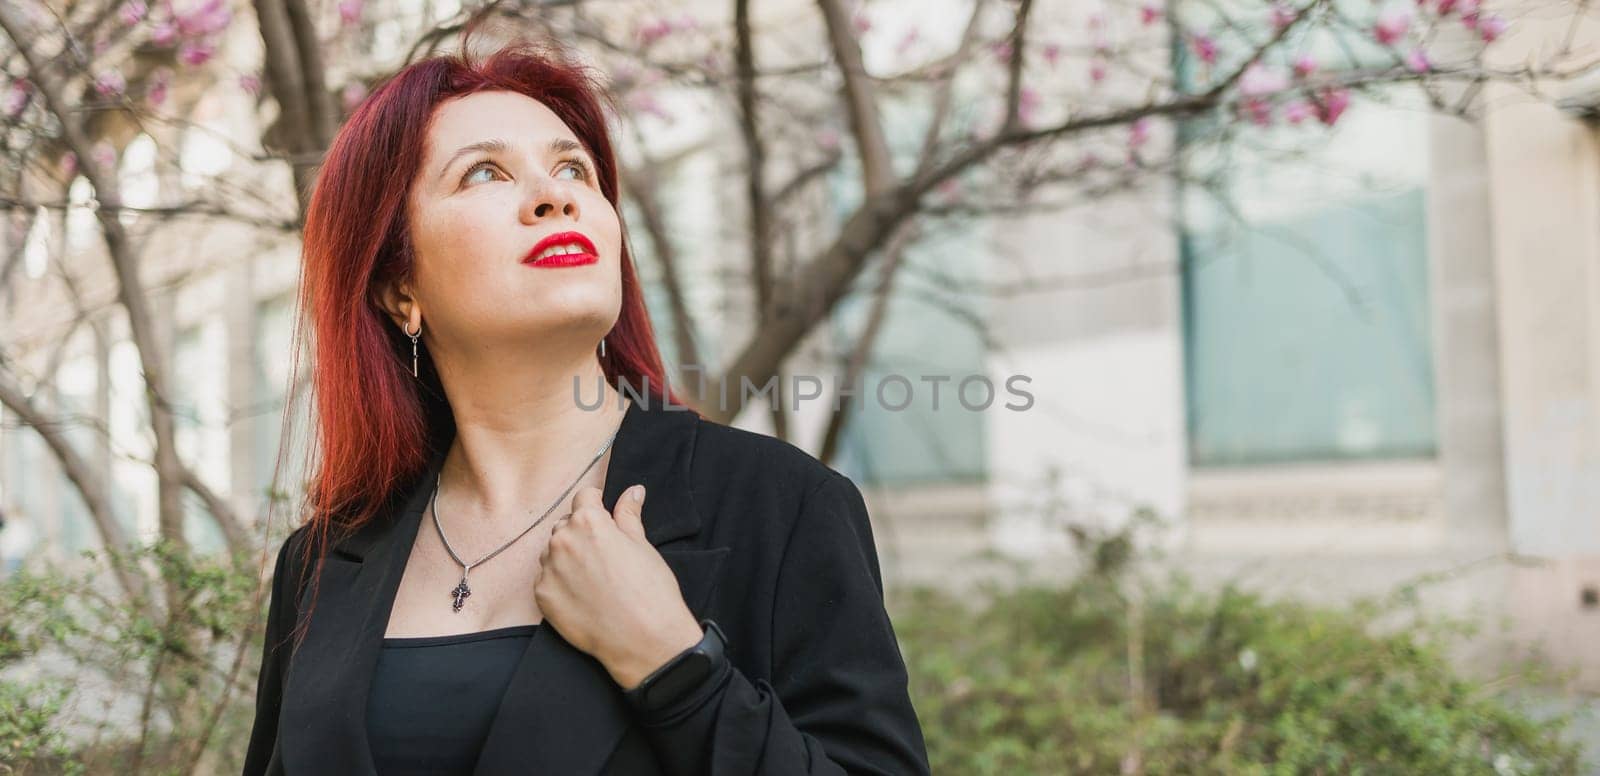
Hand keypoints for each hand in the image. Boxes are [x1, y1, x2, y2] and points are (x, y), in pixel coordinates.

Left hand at [535, 484, 704, 689]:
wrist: (643, 639)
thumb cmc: (650, 591)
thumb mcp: (643, 545)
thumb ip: (629, 515)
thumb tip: (632, 491)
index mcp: (588, 521)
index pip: (584, 498)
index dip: (598, 508)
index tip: (606, 521)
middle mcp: (562, 540)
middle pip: (566, 525)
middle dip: (581, 534)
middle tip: (604, 557)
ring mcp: (548, 569)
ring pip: (554, 553)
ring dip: (568, 559)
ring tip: (594, 580)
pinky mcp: (541, 596)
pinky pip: (546, 579)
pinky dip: (560, 584)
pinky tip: (583, 597)